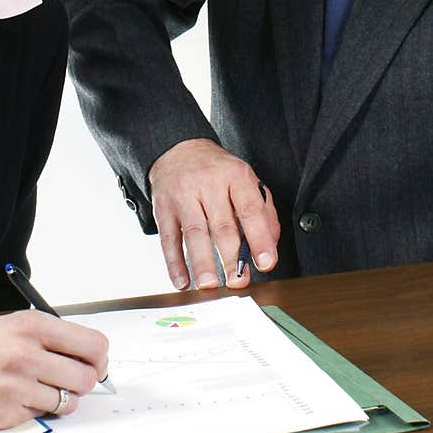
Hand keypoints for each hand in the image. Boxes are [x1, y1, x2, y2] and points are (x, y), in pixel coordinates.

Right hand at [0, 310, 108, 429]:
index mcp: (31, 326)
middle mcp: (26, 354)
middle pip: (87, 379)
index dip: (100, 360)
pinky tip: (11, 401)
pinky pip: (39, 418)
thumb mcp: (10, 326)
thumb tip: (91, 358)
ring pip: (67, 403)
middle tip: (68, 384)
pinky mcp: (4, 416)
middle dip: (83, 384)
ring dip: (59, 401)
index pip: (93, 345)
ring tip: (36, 391)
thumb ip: (48, 338)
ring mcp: (15, 387)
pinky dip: (32, 413)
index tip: (95, 366)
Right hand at [147, 138, 279, 290]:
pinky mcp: (163, 207)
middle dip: (231, 258)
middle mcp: (209, 184)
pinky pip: (168, 238)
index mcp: (235, 175)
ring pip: (194, 233)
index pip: (250, 210)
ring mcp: (183, 195)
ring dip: (202, 262)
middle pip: (222, 225)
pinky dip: (174, 262)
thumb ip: (263, 211)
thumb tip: (269, 245)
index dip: (259, 239)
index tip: (266, 262)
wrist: (178, 148)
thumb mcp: (244, 180)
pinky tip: (182, 280)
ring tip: (210, 284)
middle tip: (239, 281)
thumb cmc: (217, 171)